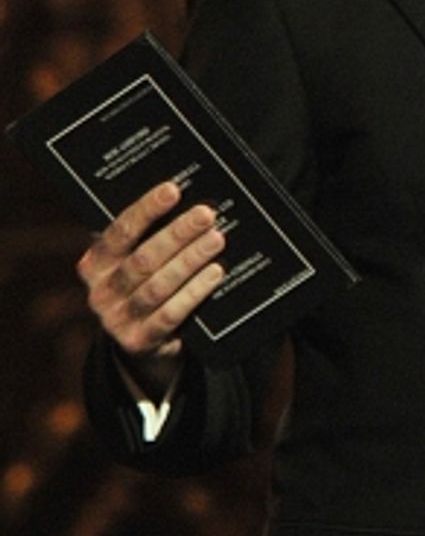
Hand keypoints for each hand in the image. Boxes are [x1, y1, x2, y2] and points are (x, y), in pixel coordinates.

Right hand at [76, 181, 224, 396]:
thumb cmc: (144, 289)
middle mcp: (100, 292)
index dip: (146, 210)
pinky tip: (214, 274)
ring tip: (216, 240)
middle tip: (206, 215)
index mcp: (95, 264)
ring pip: (157, 286)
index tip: (172, 190)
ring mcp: (116, 320)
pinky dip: (194, 292)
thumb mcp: (136, 264)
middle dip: (177, 234)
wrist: (140, 345)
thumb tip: (187, 205)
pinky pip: (169, 315)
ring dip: (190, 260)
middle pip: (143, 258)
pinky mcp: (138, 342)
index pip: (120, 231)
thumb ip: (150, 239)